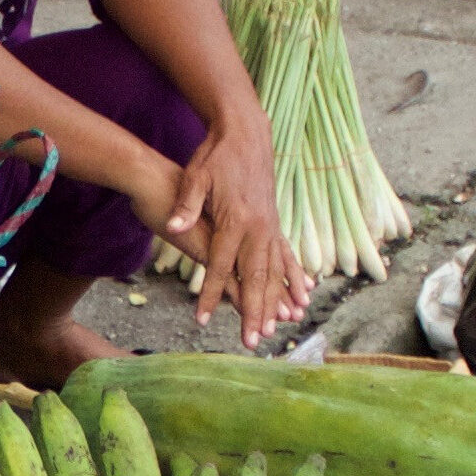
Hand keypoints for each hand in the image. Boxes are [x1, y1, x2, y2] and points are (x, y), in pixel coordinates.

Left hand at [148, 119, 303, 349]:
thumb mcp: (195, 177)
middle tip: (251, 341)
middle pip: (254, 278)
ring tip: (276, 330)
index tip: (202, 320)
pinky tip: (302, 298)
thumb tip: (173, 227)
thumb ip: (187, 205)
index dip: (209, 294)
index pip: (219, 266)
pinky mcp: (275, 223)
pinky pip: (286, 257)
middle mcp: (258, 228)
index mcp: (236, 220)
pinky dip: (294, 279)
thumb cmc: (215, 156)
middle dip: (252, 312)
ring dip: (275, 303)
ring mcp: (270, 226)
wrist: (246, 134)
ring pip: (274, 272)